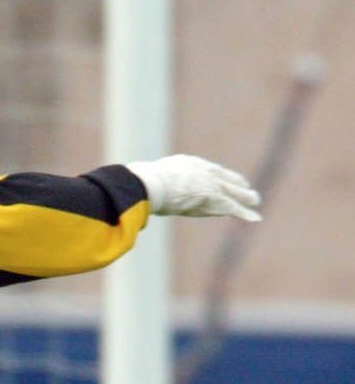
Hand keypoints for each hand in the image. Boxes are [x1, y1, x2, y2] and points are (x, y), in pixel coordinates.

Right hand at [126, 155, 261, 221]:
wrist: (150, 183)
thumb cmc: (141, 182)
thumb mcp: (144, 180)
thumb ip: (144, 184)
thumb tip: (128, 189)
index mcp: (187, 164)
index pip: (208, 170)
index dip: (219, 177)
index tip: (226, 180)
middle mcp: (202, 171)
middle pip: (225, 179)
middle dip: (236, 184)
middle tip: (247, 188)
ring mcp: (209, 184)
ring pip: (233, 192)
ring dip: (245, 198)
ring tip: (255, 201)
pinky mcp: (214, 198)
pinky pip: (233, 207)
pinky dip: (244, 213)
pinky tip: (256, 218)